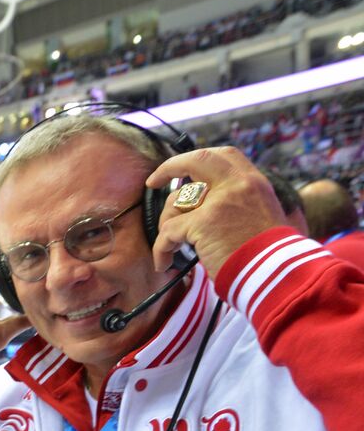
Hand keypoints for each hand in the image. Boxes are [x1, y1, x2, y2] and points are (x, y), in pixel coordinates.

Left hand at [145, 147, 286, 278]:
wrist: (277, 275)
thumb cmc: (267, 256)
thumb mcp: (260, 216)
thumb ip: (236, 203)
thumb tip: (201, 202)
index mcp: (253, 183)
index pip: (224, 155)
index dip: (198, 158)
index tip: (183, 169)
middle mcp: (238, 185)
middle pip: (197, 160)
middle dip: (168, 167)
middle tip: (153, 182)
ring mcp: (219, 202)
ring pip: (175, 202)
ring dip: (166, 224)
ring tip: (173, 246)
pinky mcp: (203, 223)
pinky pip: (168, 232)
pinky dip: (161, 249)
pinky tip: (164, 263)